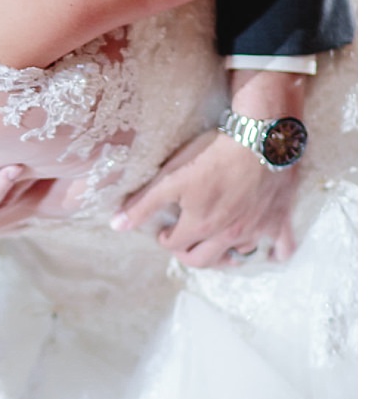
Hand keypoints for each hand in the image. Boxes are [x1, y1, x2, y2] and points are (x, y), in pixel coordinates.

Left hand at [115, 129, 298, 267]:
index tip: (163, 231)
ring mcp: (257, 228)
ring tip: (216, 243)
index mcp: (201, 225)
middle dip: (188, 253)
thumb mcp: (170, 178)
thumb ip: (143, 204)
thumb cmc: (213, 155)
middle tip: (184, 241)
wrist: (261, 139)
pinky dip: (275, 252)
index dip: (164, 238)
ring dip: (226, 254)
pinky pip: (282, 247)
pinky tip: (271, 254)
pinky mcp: (280, 219)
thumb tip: (116, 225)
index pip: (175, 245)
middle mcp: (230, 234)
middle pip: (204, 259)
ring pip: (240, 255)